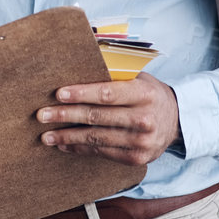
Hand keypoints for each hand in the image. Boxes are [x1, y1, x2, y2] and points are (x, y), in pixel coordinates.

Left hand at [35, 73, 180, 166]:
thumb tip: (81, 59)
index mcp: (144, 94)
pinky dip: (80, 148)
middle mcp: (144, 119)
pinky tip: (64, 145)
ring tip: (46, 135)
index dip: (82, 94)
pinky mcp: (136, 159)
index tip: (59, 94)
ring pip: (96, 138)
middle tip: (42, 115)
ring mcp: (141, 142)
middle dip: (66, 116)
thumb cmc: (148, 94)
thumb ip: (114, 73)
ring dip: (67, 137)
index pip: (108, 94)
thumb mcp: (138, 78)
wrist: (176, 122)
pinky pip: (101, 152)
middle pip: (97, 118)